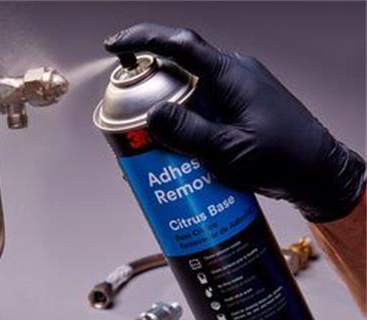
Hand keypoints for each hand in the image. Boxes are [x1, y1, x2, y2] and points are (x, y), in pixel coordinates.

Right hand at [105, 23, 365, 222]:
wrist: (316, 170)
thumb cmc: (282, 158)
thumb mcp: (229, 151)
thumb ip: (189, 133)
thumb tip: (151, 116)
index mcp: (231, 75)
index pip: (181, 45)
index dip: (143, 39)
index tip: (114, 46)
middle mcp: (232, 75)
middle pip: (178, 70)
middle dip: (148, 87)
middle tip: (127, 114)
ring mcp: (235, 90)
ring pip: (188, 91)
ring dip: (166, 109)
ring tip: (150, 140)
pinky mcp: (236, 107)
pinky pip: (201, 106)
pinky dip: (183, 121)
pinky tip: (176, 148)